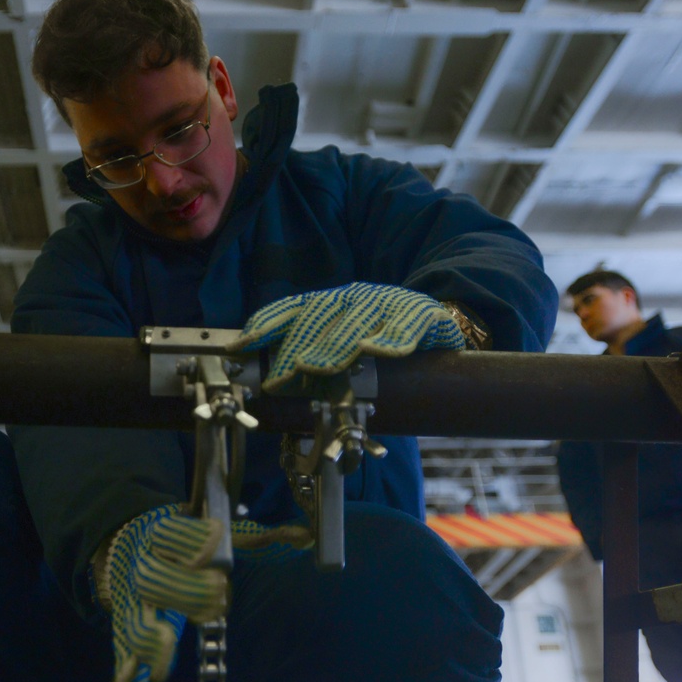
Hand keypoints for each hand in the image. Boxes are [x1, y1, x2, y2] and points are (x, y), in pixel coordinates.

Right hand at [99, 508, 313, 681]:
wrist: (125, 546)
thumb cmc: (185, 544)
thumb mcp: (216, 534)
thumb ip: (258, 538)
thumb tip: (305, 537)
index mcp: (163, 535)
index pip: (173, 534)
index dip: (196, 541)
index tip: (216, 542)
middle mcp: (142, 567)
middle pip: (153, 578)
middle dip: (185, 589)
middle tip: (217, 597)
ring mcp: (131, 602)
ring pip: (136, 621)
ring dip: (153, 639)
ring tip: (167, 654)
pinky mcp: (126, 632)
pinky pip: (123, 659)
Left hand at [229, 281, 465, 391]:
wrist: (441, 316)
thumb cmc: (382, 335)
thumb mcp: (342, 340)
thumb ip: (311, 356)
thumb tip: (272, 383)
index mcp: (332, 303)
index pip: (292, 309)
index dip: (265, 325)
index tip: (240, 346)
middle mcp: (355, 298)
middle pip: (319, 320)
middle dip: (297, 348)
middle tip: (281, 378)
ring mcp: (388, 304)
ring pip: (358, 323)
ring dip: (336, 346)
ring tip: (319, 368)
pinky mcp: (421, 315)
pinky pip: (406, 327)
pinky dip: (393, 339)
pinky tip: (381, 352)